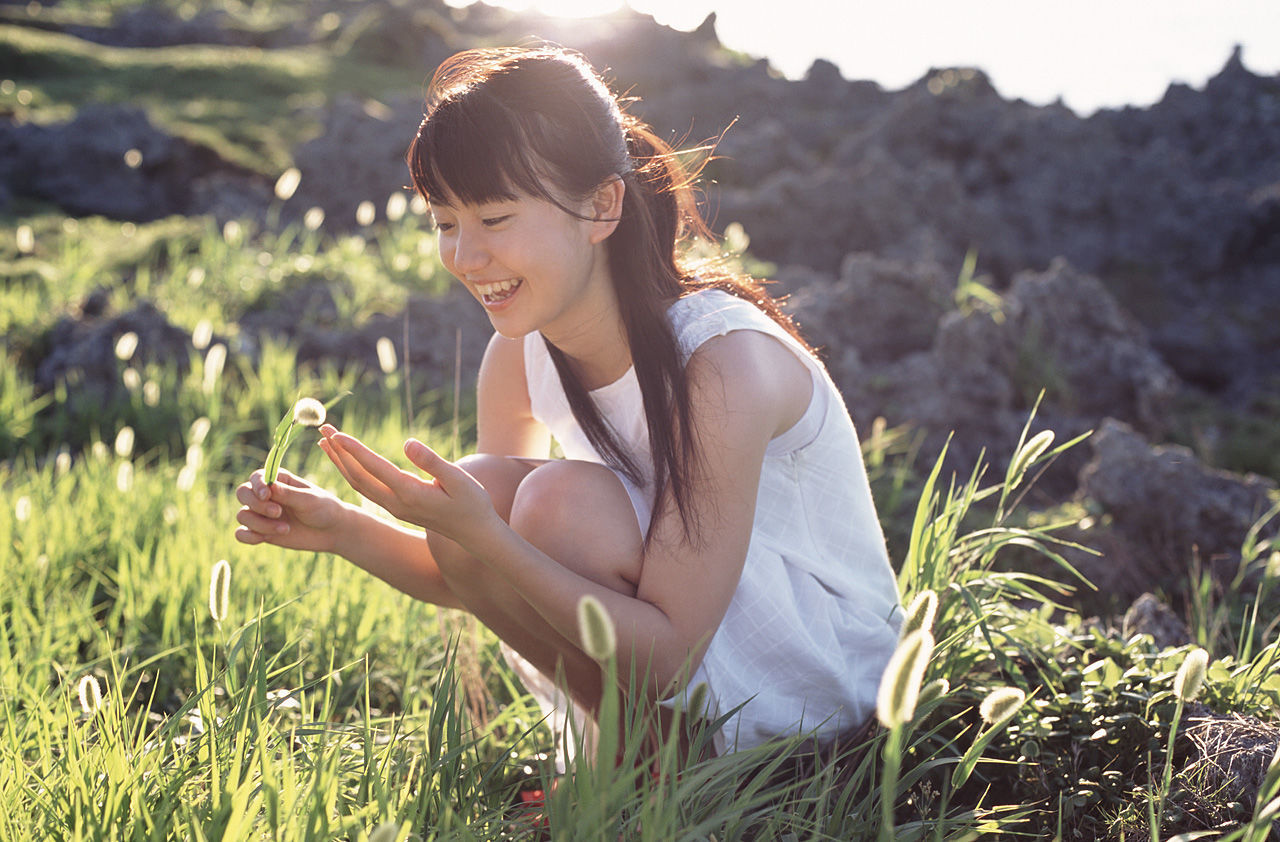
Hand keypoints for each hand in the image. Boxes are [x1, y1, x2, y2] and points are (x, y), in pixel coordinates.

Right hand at [234, 467, 349, 553]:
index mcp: (278, 480)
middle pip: (242, 493)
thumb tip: (269, 486)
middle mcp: (267, 495)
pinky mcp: (261, 531)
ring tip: (286, 529)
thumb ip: (288, 494)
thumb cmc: (323, 509)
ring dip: (260, 524)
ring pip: (243, 515)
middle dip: (256, 505)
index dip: (257, 485)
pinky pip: (241, 533)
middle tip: (278, 513)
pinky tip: (264, 539)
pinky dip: (248, 537)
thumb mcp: (309, 500)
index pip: (256, 477)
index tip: (267, 495)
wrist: (331, 531)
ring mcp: (262, 513)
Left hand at [317, 425, 496, 547]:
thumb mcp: (458, 479)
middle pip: (358, 476)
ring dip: (340, 462)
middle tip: (323, 428)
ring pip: (358, 484)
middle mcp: (396, 503)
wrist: (474, 533)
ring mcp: (394, 508)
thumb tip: (408, 443)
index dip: (354, 450)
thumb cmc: (472, 503)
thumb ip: (432, 462)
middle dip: (339, 452)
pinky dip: (350, 472)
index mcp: (410, 494)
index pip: (375, 468)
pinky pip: (366, 488)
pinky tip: (345, 461)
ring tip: (324, 442)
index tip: (337, 433)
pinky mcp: (396, 508)